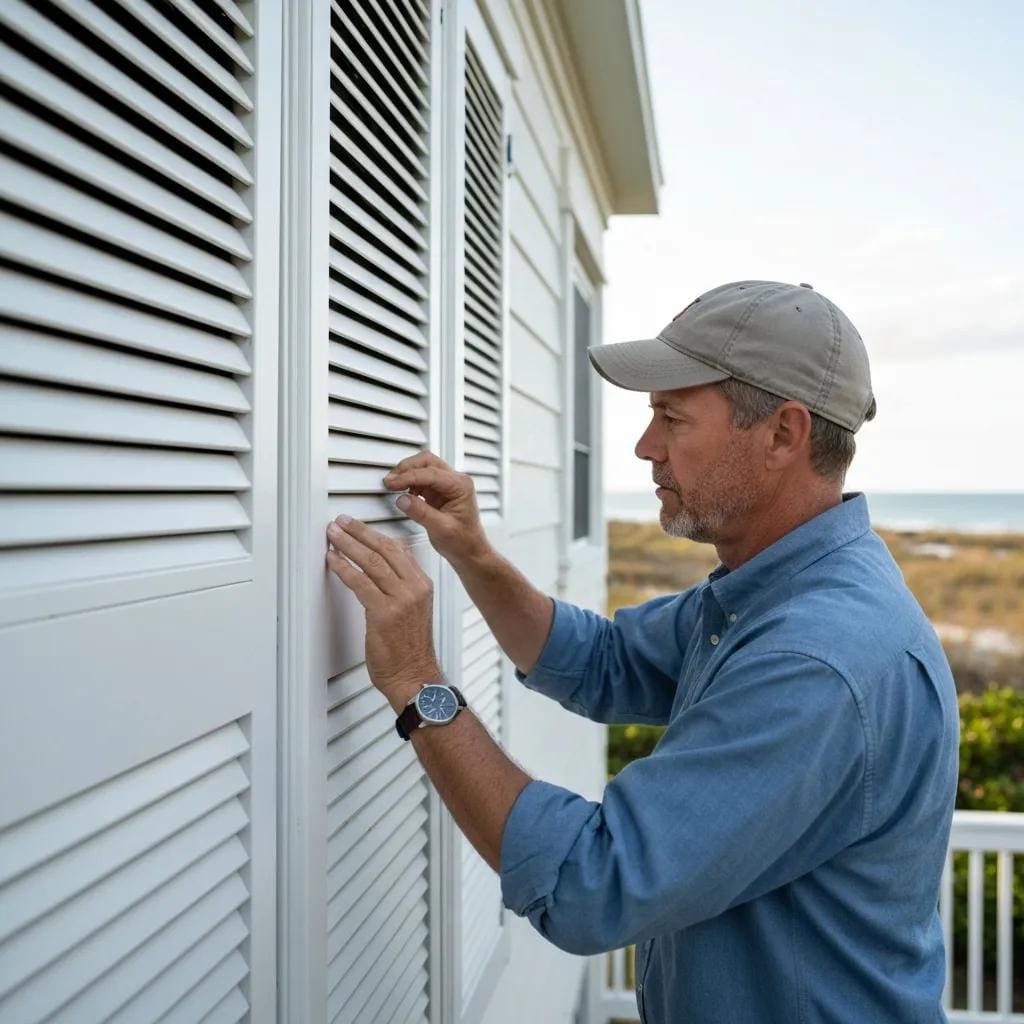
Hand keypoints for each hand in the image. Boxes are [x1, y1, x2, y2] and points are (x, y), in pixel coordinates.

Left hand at [325, 514, 442, 703]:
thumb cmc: (411, 651)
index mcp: (422, 586)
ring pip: (371, 562)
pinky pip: (360, 583)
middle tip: (342, 522)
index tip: (359, 526)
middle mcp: (414, 589)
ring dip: (348, 545)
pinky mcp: (383, 614)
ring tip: (333, 535)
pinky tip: (333, 561)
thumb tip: (381, 571)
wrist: (415, 677)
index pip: (399, 549)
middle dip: (360, 532)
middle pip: (384, 549)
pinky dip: (343, 568)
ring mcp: (400, 600)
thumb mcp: (415, 611)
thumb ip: (401, 589)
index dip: (375, 534)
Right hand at [382, 450, 489, 566]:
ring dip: (407, 474)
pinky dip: (410, 482)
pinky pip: (422, 479)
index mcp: (461, 486)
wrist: (469, 552)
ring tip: (394, 486)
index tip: (392, 483)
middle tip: (391, 481)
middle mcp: (456, 481)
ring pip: (424, 467)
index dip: (408, 476)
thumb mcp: (441, 529)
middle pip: (427, 461)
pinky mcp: (439, 491)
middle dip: (407, 468)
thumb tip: (402, 499)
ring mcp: (447, 485)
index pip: (431, 473)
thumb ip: (421, 513)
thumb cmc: (463, 542)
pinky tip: (404, 492)